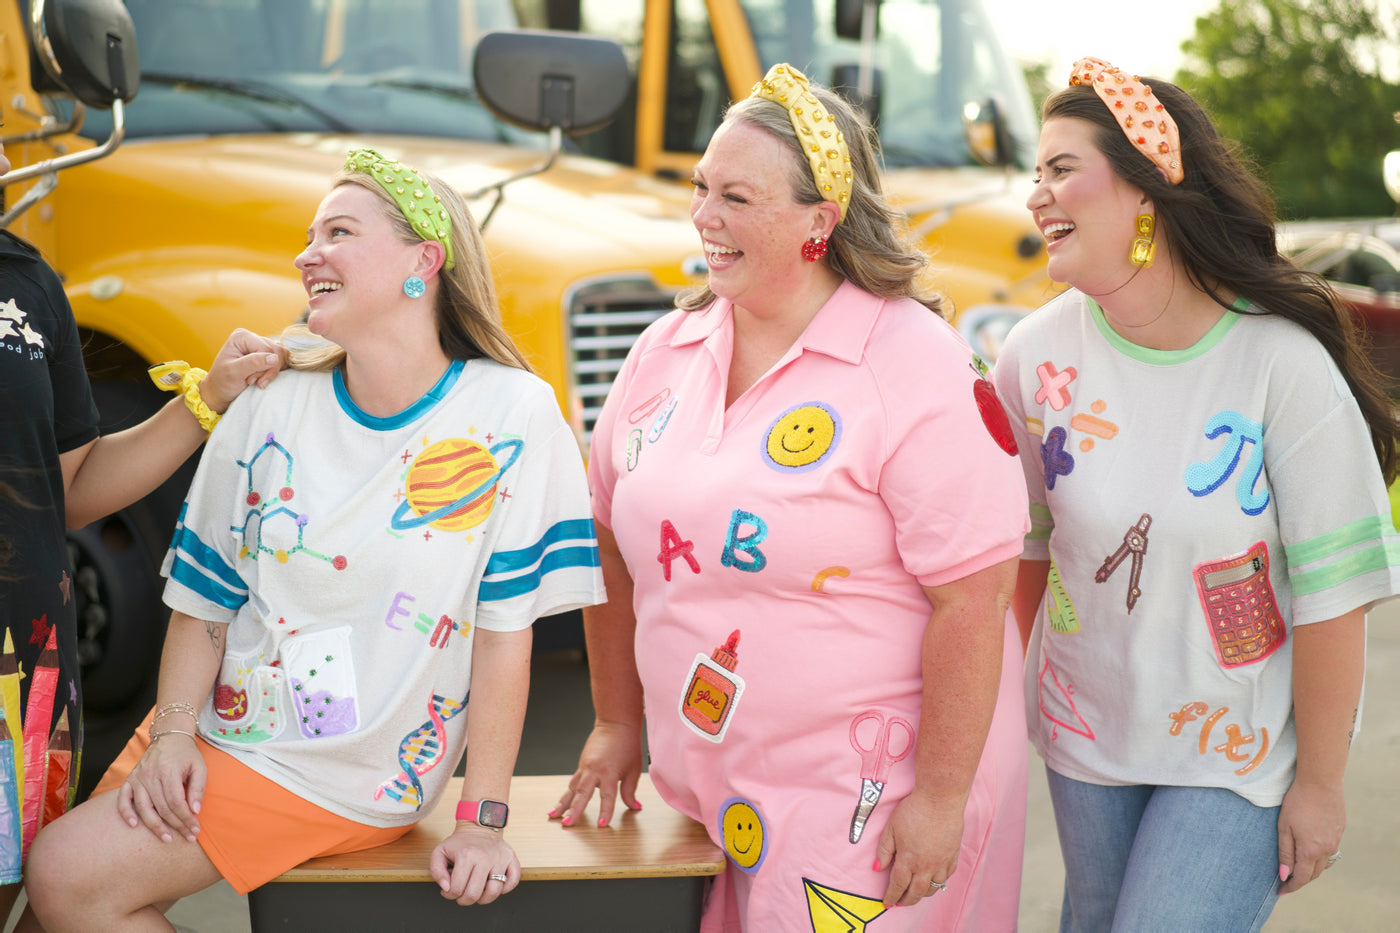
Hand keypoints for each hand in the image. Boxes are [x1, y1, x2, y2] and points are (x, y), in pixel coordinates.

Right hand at [117, 732, 205, 843]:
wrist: (169, 737)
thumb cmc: (186, 755)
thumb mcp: (199, 767)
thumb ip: (198, 788)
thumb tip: (195, 811)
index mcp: (169, 771)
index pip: (177, 802)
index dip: (186, 819)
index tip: (195, 830)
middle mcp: (151, 775)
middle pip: (162, 808)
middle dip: (176, 825)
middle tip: (187, 837)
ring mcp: (138, 778)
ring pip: (144, 808)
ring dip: (155, 826)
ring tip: (166, 839)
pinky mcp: (130, 779)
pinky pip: (123, 799)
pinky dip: (126, 813)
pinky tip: (134, 825)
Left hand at [200, 328, 286, 411]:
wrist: (220, 393)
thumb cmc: (222, 382)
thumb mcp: (234, 373)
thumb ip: (253, 363)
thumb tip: (274, 358)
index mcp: (242, 337)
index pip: (266, 349)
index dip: (263, 367)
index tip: (250, 380)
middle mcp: (252, 338)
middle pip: (276, 351)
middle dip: (268, 370)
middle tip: (252, 381)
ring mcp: (260, 346)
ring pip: (281, 356)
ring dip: (272, 372)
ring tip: (257, 381)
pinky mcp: (267, 356)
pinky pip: (282, 361)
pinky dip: (276, 372)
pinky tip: (264, 379)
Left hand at [429, 825, 519, 905]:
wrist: (479, 826)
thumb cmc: (459, 843)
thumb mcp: (439, 852)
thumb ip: (436, 871)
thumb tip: (446, 888)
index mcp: (466, 855)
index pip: (456, 889)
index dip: (449, 895)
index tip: (449, 890)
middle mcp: (484, 857)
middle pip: (474, 894)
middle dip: (464, 900)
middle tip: (462, 895)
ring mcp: (500, 858)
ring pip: (494, 892)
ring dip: (483, 899)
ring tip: (477, 893)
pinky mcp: (511, 858)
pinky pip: (513, 881)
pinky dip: (505, 889)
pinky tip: (494, 886)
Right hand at [549, 721, 643, 827]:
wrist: (616, 724)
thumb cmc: (628, 745)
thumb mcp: (633, 769)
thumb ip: (630, 790)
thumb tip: (635, 807)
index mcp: (609, 772)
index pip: (607, 796)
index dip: (605, 811)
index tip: (601, 825)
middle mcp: (594, 770)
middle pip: (582, 793)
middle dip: (574, 810)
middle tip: (567, 824)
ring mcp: (585, 766)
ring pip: (572, 788)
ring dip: (563, 803)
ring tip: (553, 816)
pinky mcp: (582, 764)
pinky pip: (572, 781)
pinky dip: (567, 793)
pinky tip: (561, 804)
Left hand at [873, 788, 964, 906]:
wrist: (940, 799)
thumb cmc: (913, 810)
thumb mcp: (891, 828)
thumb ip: (884, 850)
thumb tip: (877, 869)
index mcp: (908, 859)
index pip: (898, 884)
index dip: (891, 895)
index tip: (887, 902)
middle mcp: (926, 865)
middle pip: (916, 892)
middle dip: (907, 900)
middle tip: (900, 903)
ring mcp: (942, 862)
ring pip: (933, 888)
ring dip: (922, 894)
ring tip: (915, 893)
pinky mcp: (953, 856)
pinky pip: (947, 877)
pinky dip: (939, 883)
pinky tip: (933, 880)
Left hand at [1278, 779, 1344, 892]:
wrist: (1321, 782)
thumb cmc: (1297, 802)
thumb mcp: (1284, 827)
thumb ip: (1285, 852)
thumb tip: (1284, 874)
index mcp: (1311, 850)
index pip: (1301, 878)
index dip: (1290, 887)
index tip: (1281, 891)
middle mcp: (1326, 849)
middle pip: (1313, 873)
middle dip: (1300, 879)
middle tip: (1286, 880)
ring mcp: (1336, 841)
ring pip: (1324, 864)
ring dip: (1311, 869)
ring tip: (1298, 868)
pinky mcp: (1339, 831)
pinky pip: (1331, 851)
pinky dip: (1320, 857)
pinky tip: (1312, 851)